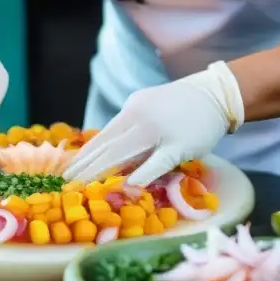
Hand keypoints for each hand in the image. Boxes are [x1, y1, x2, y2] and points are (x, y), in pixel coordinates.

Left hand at [63, 62, 244, 187]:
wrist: (214, 95)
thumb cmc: (179, 107)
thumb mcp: (149, 110)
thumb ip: (132, 131)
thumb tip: (110, 156)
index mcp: (131, 110)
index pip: (102, 136)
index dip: (83, 155)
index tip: (65, 170)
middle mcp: (140, 118)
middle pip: (107, 145)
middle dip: (84, 166)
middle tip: (65, 183)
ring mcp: (159, 131)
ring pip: (124, 152)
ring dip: (100, 170)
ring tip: (82, 185)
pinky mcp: (180, 144)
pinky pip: (159, 160)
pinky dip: (144, 172)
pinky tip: (129, 184)